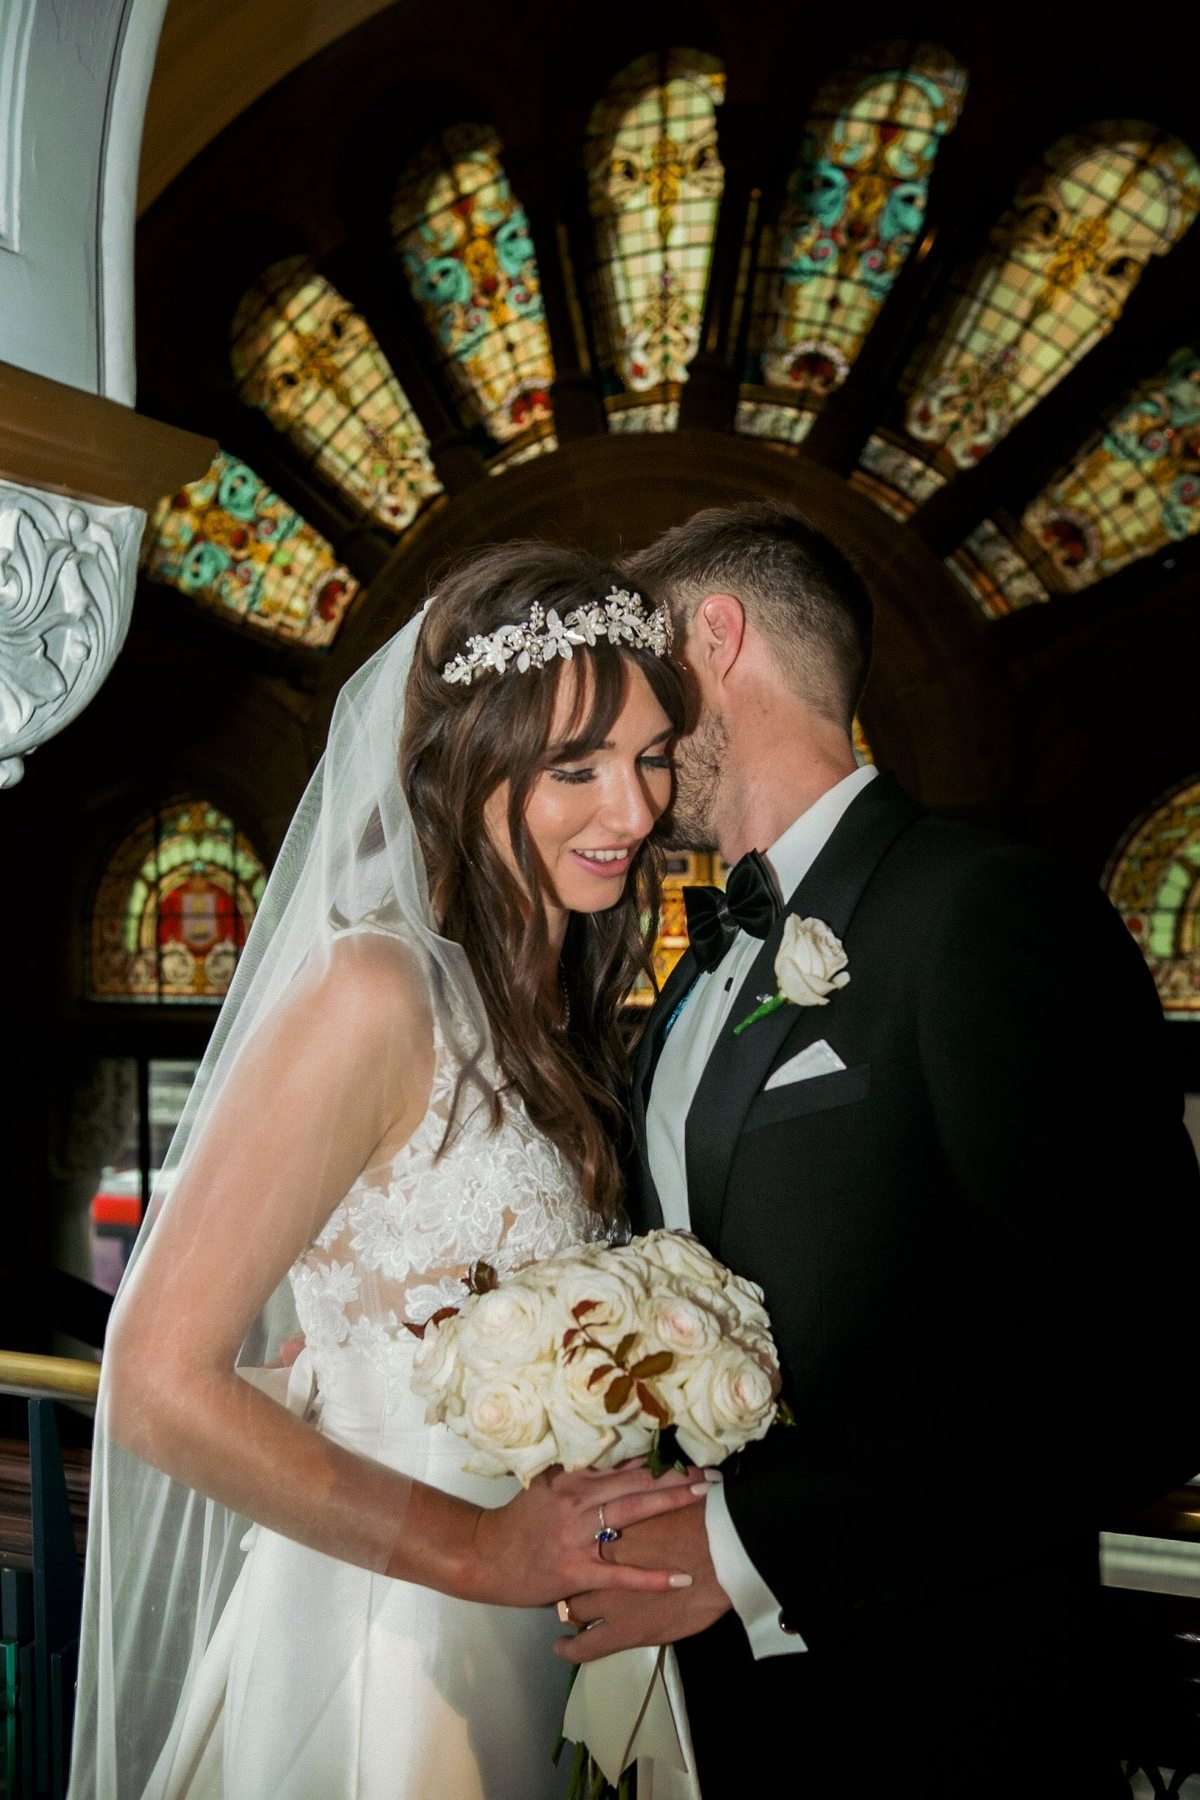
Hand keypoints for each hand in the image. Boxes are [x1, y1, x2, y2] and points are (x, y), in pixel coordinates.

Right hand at [466, 1462, 705, 1608]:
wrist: (486, 1556)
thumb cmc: (521, 1520)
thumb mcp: (546, 1484)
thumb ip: (580, 1469)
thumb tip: (621, 1448)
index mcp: (570, 1474)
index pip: (622, 1457)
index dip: (658, 1452)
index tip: (692, 1444)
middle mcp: (576, 1497)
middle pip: (635, 1480)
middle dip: (677, 1474)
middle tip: (713, 1470)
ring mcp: (576, 1534)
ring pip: (632, 1513)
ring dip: (671, 1503)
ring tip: (705, 1499)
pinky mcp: (576, 1569)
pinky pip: (621, 1571)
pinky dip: (652, 1576)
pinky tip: (681, 1578)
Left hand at [555, 1501, 731, 1662]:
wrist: (724, 1554)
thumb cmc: (704, 1521)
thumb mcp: (671, 1498)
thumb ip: (655, 1497)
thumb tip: (662, 1487)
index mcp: (609, 1525)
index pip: (577, 1532)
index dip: (576, 1538)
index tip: (574, 1541)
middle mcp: (599, 1561)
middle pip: (572, 1568)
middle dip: (568, 1574)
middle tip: (568, 1575)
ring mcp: (608, 1598)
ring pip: (574, 1608)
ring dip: (568, 1610)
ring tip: (563, 1613)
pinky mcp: (622, 1631)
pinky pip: (585, 1646)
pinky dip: (571, 1649)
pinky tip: (561, 1649)